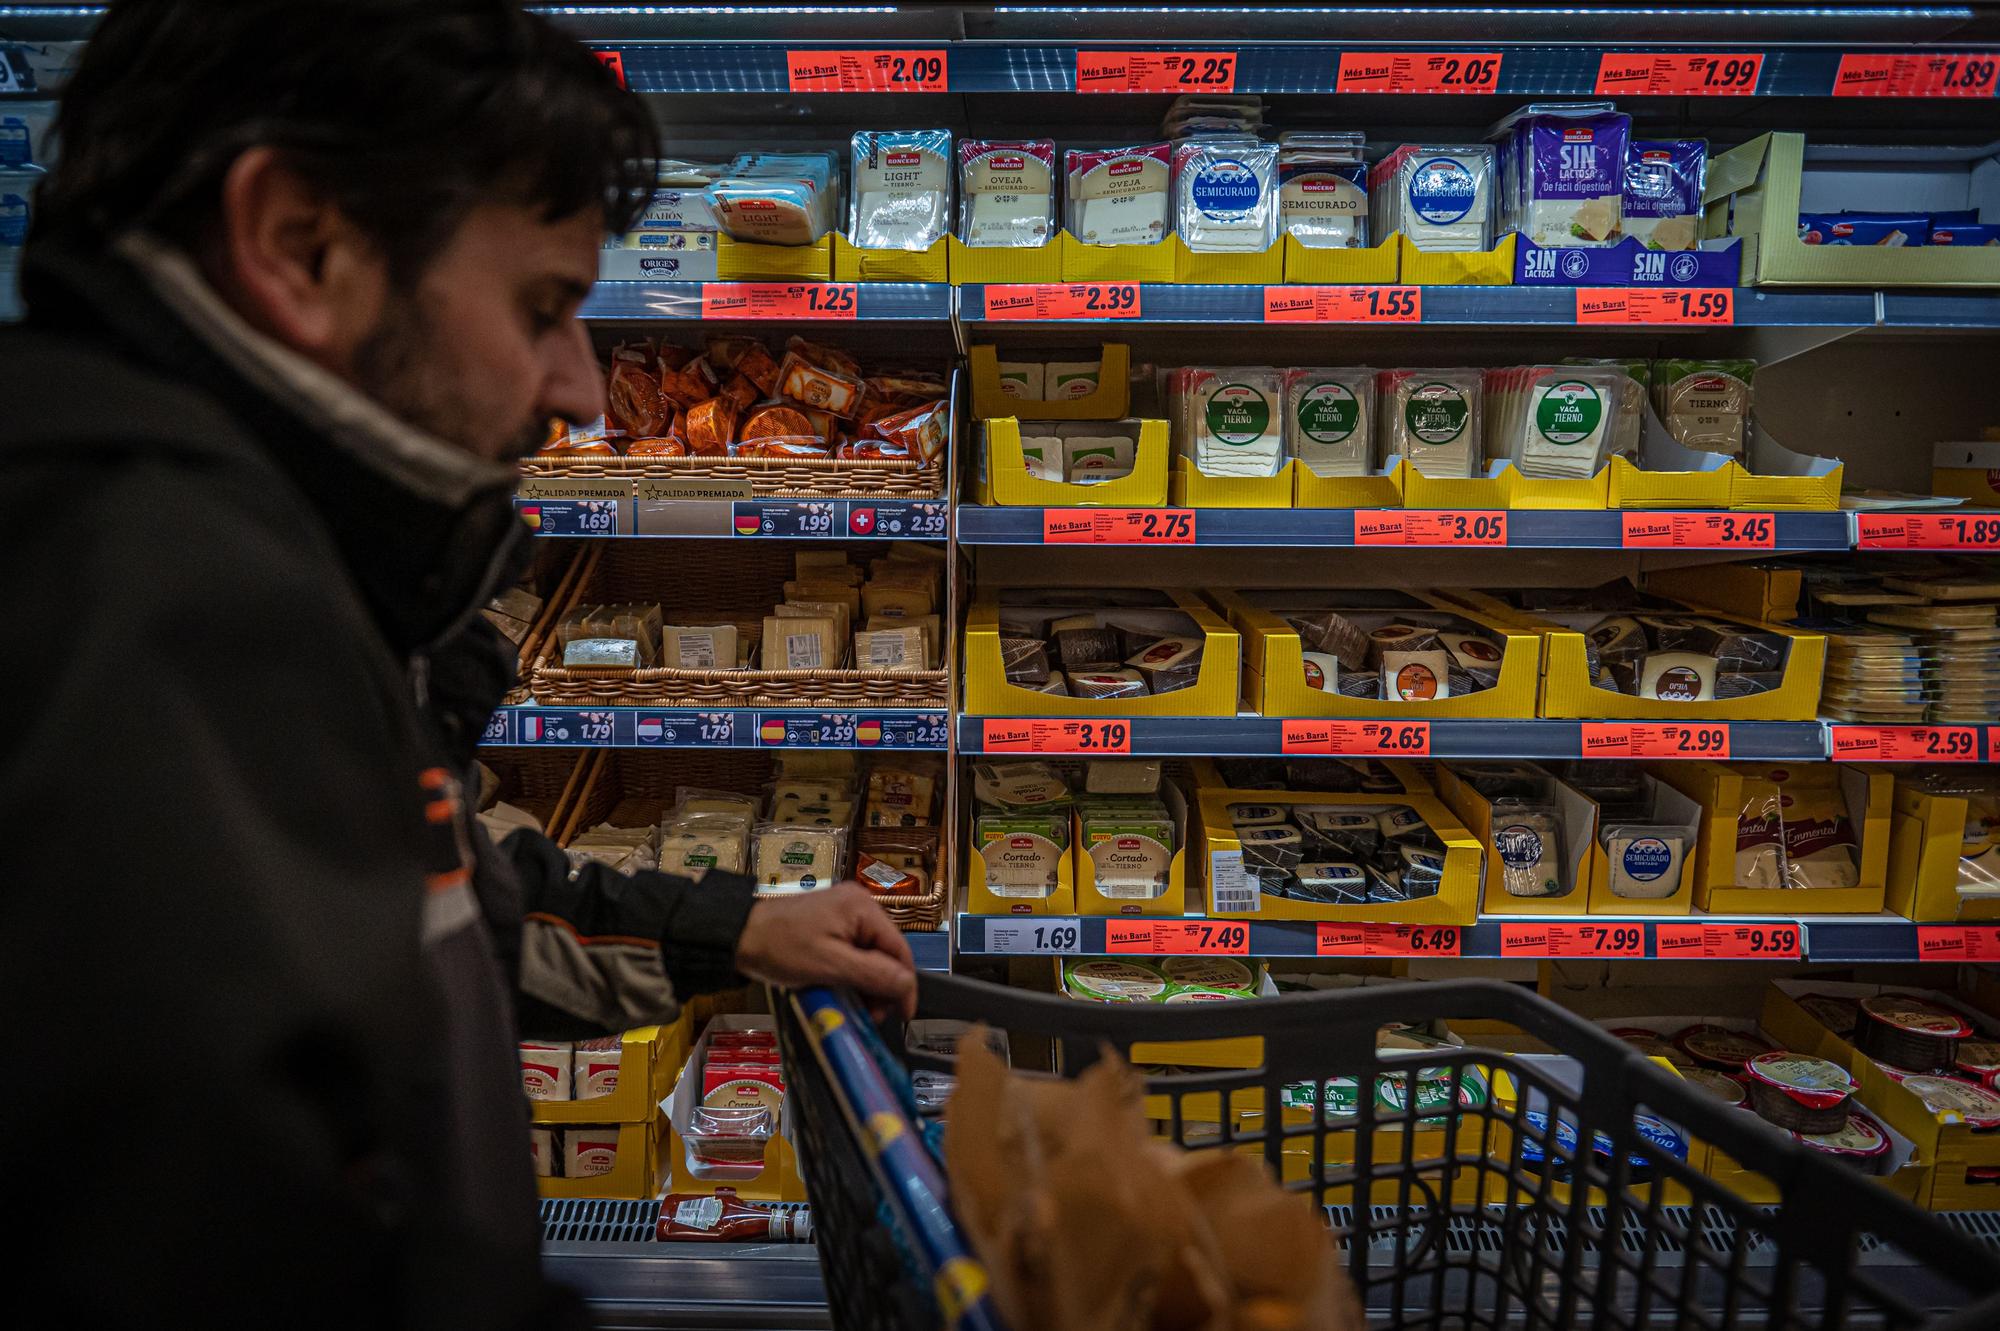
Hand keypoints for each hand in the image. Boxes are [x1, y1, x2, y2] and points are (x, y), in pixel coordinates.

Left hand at [735, 881, 917, 1019]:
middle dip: (882, 987)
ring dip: (866, 984)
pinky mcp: (830, 923)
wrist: (738, 935)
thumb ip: (873, 974)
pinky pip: (853, 952)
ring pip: (870, 955)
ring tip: (855, 1007)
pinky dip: (851, 974)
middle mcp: (859, 905)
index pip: (900, 950)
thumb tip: (908, 985)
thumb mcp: (830, 966)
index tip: (902, 1016)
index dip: (904, 985)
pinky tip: (842, 991)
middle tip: (870, 1015)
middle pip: (886, 953)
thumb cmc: (781, 948)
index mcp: (863, 908)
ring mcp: (844, 913)